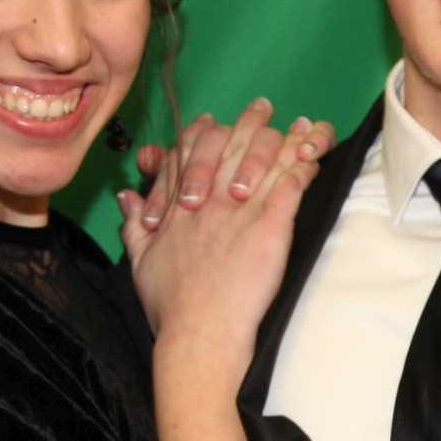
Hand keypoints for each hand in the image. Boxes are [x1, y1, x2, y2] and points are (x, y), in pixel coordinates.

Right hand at [120, 103, 327, 369]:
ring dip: (285, 137)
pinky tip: (315, 156)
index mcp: (179, 205)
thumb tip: (125, 197)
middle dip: (248, 121)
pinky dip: (304, 168)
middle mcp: (209, 199)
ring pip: (264, 158)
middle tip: (262, 107)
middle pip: (230, 144)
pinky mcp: (271, 228)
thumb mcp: (139, 261)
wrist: (199, 333)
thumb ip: (132, 224)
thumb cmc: (171, 306)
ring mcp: (241, 211)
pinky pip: (290, 186)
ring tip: (302, 125)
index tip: (213, 121)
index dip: (205, 132)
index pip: (190, 151)